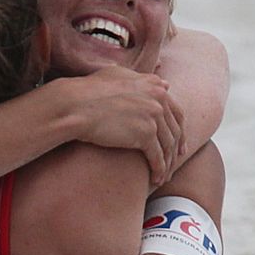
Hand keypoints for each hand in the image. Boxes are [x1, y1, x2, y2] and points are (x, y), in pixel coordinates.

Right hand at [73, 66, 185, 185]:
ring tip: (163, 176)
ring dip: (167, 163)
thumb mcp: (119, 75)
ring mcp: (153, 116)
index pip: (176, 111)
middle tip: (175, 162)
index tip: (178, 142)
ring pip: (167, 146)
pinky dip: (158, 170)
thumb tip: (164, 82)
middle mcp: (159, 99)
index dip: (178, 129)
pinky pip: (157, 157)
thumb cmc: (89, 90)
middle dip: (176, 149)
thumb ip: (143, 79)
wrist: (76, 105)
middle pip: (175, 130)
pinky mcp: (145, 134)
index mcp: (154, 86)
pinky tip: (156, 179)